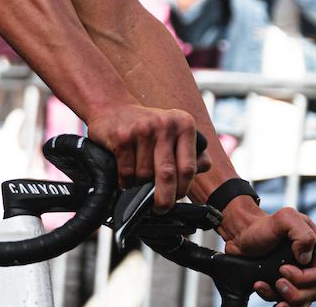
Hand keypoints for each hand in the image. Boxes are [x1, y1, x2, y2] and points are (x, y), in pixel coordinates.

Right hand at [86, 105, 210, 212]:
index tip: (176, 198)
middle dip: (164, 198)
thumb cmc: (147, 126)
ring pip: (145, 175)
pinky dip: (126, 182)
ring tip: (138, 180)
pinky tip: (125, 176)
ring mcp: (142, 129)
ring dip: (140, 186)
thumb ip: (192, 150)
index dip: (183, 188)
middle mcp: (165, 124)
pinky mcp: (122, 137)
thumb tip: (203, 167)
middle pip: (168, 174)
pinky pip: (127, 172)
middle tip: (161, 208)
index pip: (188, 166)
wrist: (112, 107)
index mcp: (184, 123)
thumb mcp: (174, 131)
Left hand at [221, 201, 315, 306]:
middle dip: (296, 293)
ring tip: (267, 287)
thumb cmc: (263, 226)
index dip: (304, 278)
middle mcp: (313, 263)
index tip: (283, 270)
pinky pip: (288, 301)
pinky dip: (273, 298)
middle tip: (278, 283)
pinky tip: (261, 287)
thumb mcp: (284, 218)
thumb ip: (301, 232)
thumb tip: (305, 258)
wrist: (242, 235)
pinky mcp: (289, 285)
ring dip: (287, 300)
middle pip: (314, 291)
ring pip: (303, 300)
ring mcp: (302, 276)